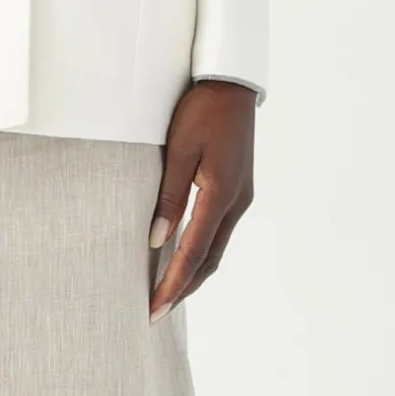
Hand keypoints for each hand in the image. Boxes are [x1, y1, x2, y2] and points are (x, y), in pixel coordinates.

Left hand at [147, 79, 255, 321]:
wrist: (232, 84)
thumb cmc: (201, 112)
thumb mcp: (180, 150)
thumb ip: (170, 196)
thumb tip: (157, 241)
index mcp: (221, 195)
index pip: (193, 252)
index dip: (173, 283)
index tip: (154, 308)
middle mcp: (236, 203)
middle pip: (210, 259)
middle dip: (184, 288)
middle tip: (157, 311)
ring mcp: (240, 196)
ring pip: (217, 248)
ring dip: (194, 273)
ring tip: (169, 292)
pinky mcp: (238, 188)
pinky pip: (220, 230)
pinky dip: (203, 251)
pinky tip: (187, 254)